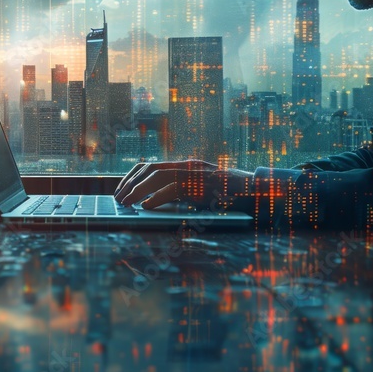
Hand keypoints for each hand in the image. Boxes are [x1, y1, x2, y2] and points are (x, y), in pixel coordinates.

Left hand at [113, 160, 254, 210]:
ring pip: (158, 176)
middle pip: (149, 168)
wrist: (253, 191)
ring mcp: (194, 173)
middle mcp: (186, 165)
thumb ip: (179, 192)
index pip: (150, 166)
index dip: (132, 177)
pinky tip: (147, 207)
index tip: (121, 190)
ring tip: (127, 203)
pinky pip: (174, 189)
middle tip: (119, 199)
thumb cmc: (226, 196)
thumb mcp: (198, 192)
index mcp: (184, 166)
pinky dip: (157, 198)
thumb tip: (152, 202)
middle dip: (130, 183)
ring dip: (138, 190)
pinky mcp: (201, 184)